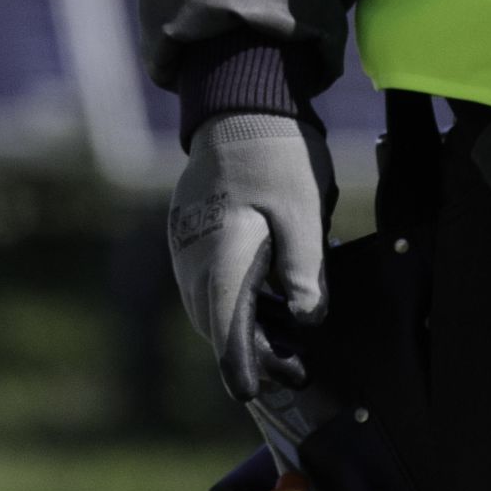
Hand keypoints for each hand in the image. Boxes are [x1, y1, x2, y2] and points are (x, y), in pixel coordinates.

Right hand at [168, 112, 329, 402]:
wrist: (242, 97)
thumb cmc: (278, 152)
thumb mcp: (303, 208)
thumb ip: (304, 266)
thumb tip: (306, 319)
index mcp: (219, 247)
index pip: (222, 319)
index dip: (237, 360)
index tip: (247, 393)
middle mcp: (191, 248)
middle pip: (213, 317)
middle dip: (248, 349)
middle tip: (297, 370)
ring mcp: (185, 237)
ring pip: (206, 300)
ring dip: (239, 325)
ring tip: (287, 342)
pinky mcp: (190, 227)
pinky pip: (204, 277)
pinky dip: (231, 298)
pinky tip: (265, 301)